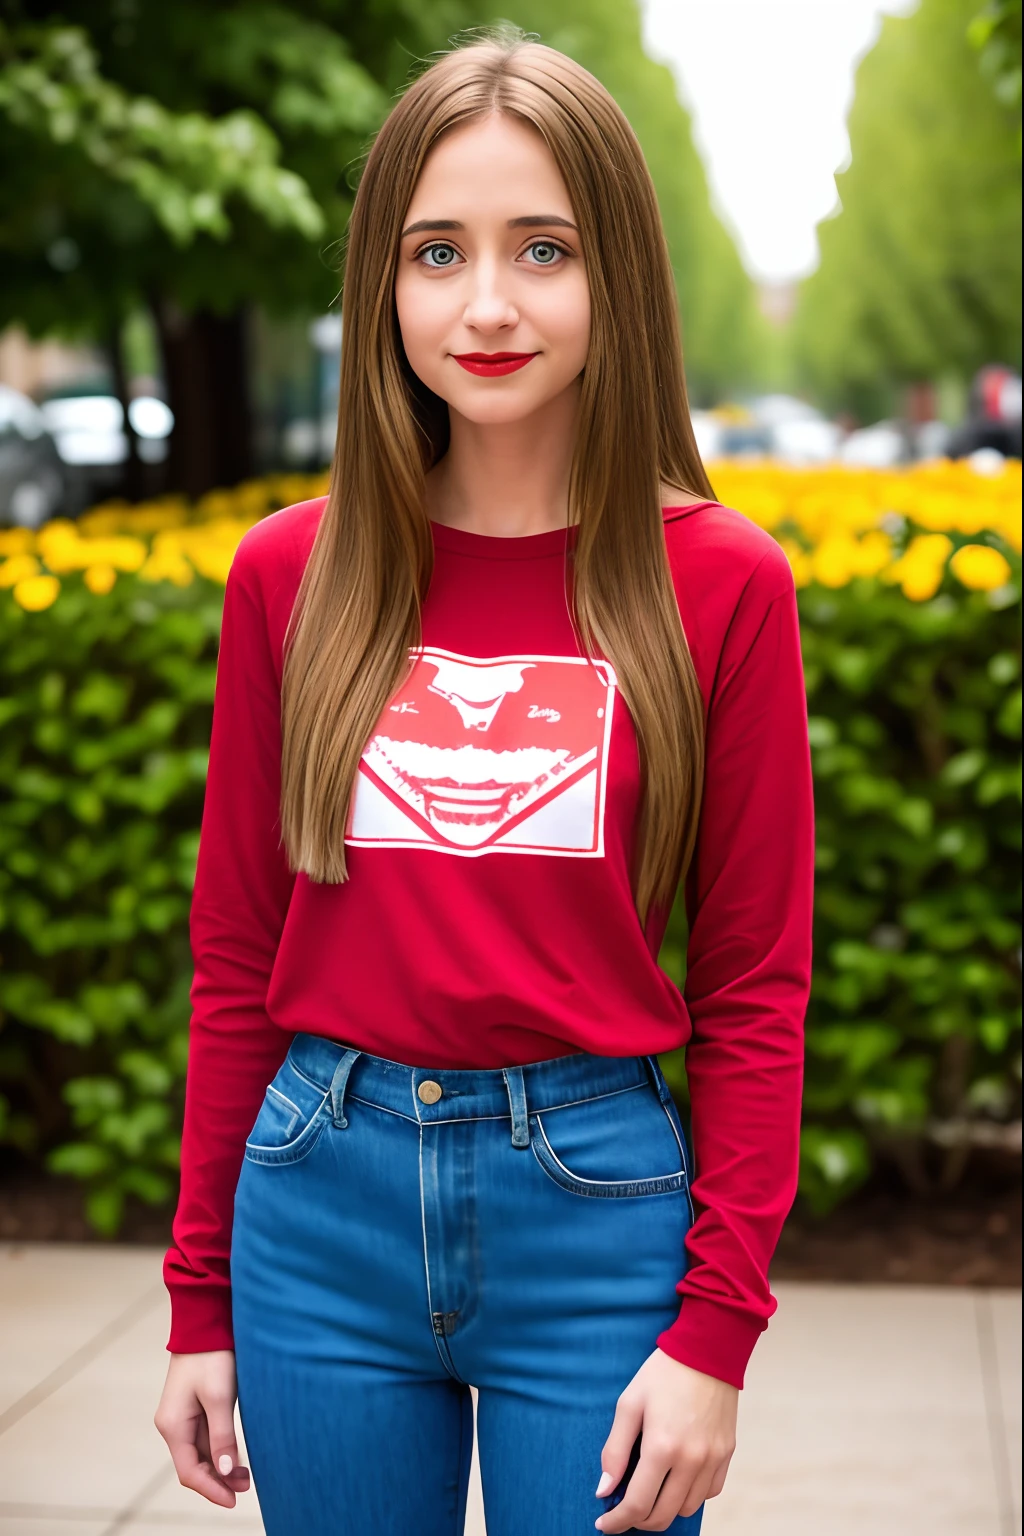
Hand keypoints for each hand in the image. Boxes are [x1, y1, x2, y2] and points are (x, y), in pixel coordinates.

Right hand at [154, 1350, 250, 1506]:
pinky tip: (237, 1456)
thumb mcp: (219, 1397)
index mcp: (173, 1425)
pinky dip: (220, 1449)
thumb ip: (222, 1436)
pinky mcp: (194, 1406)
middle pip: (194, 1464)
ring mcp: (183, 1415)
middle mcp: (173, 1424)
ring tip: (246, 1477)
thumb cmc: (211, 1356)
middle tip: (246, 1487)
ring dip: (221, 1466)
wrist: (206, 1322)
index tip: (233, 1501)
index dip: (211, 1489)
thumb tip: (225, 1471)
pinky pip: (205, 1437)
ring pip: (201, 1452)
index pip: (189, 1471)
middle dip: (218, 1480)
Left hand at [594, 1348, 736, 1531]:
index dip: (617, 1522)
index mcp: (662, 1447)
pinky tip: (676, 1480)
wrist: (708, 1349)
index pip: (636, 1505)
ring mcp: (713, 1459)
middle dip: (638, 1521)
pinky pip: (709, 1493)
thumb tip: (605, 1491)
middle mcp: (691, 1460)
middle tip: (624, 1509)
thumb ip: (615, 1451)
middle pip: (663, 1515)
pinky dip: (690, 1496)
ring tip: (650, 1493)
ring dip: (665, 1509)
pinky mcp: (727, 1453)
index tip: (604, 1524)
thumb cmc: (663, 1373)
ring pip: (687, 1509)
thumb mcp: (629, 1404)